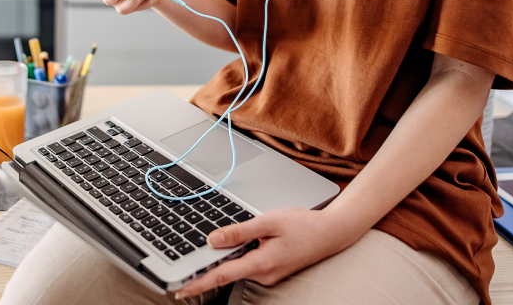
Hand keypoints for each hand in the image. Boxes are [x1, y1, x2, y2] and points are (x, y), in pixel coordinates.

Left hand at [173, 208, 360, 299]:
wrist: (332, 233)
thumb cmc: (304, 225)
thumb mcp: (269, 222)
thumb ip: (239, 232)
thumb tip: (213, 240)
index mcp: (261, 263)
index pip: (222, 276)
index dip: (198, 283)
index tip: (180, 289)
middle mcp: (264, 275)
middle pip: (227, 272)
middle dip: (209, 266)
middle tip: (189, 261)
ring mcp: (269, 275)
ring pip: (238, 267)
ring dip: (227, 258)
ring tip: (228, 243)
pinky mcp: (272, 271)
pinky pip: (249, 264)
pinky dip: (240, 256)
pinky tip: (244, 243)